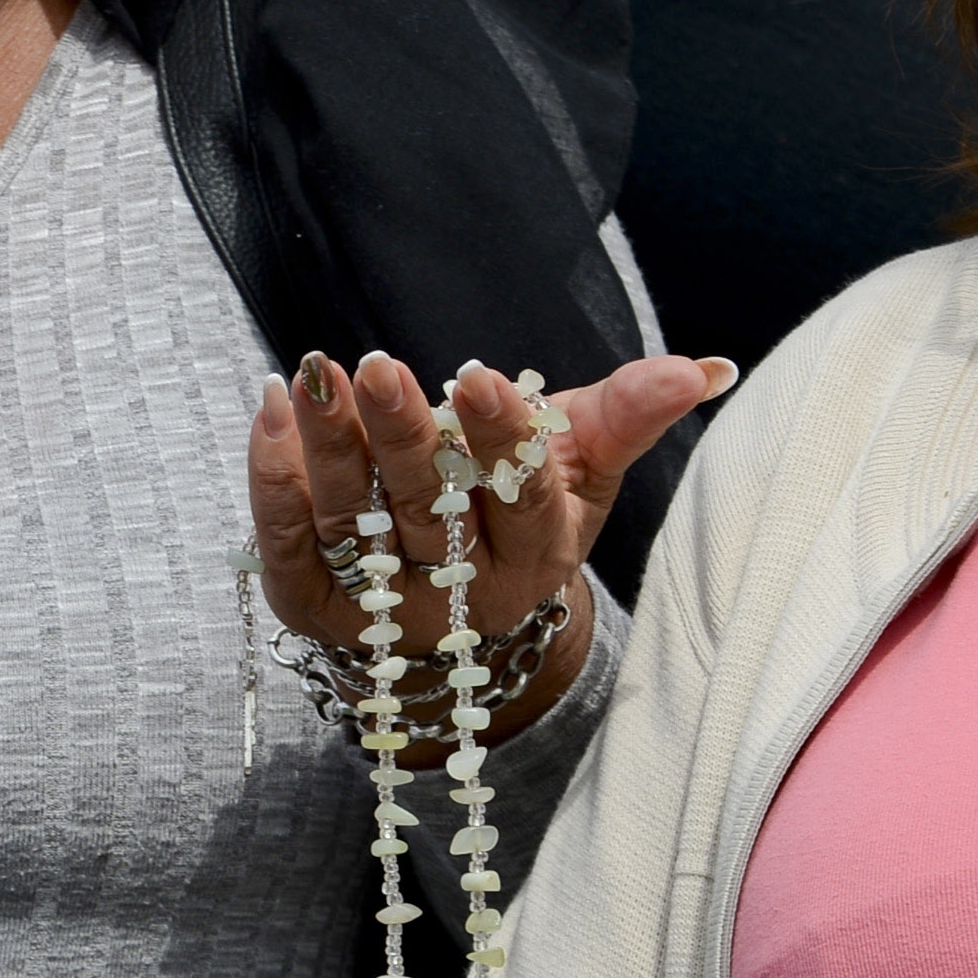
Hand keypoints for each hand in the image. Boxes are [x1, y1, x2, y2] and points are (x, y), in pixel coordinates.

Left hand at [248, 348, 733, 732]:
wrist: (445, 613)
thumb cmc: (517, 514)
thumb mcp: (579, 469)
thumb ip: (628, 415)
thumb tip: (704, 368)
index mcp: (535, 559)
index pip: (521, 500)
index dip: (502, 441)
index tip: (478, 375)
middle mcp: (458, 596)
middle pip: (428, 510)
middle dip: (404, 435)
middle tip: (381, 364)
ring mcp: (378, 607)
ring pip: (354, 520)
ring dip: (330, 444)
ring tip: (316, 372)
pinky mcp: (309, 606)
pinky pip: (287, 542)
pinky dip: (274, 478)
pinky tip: (273, 408)